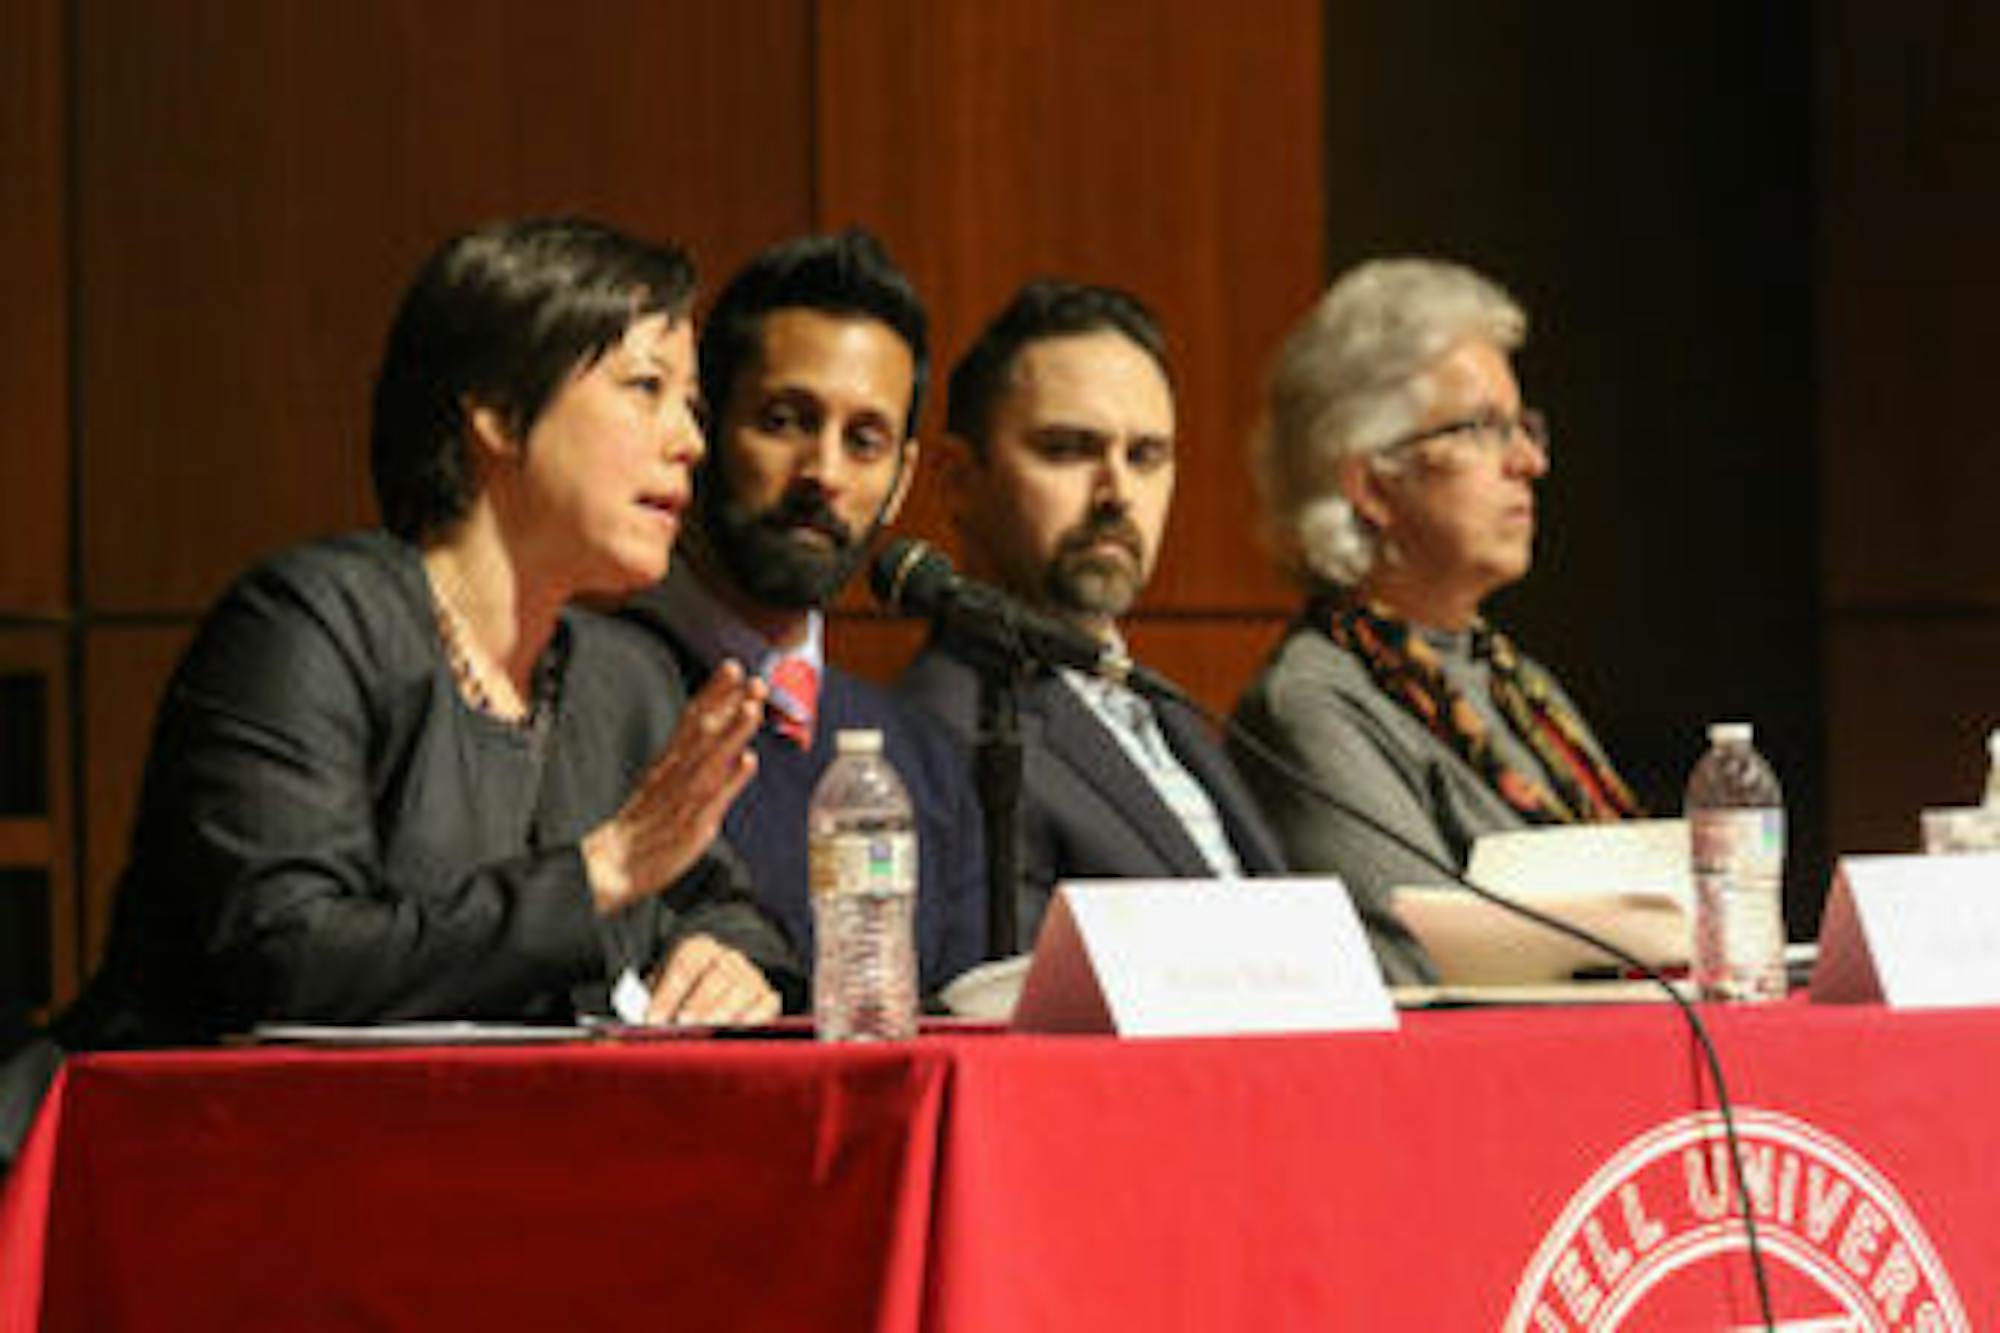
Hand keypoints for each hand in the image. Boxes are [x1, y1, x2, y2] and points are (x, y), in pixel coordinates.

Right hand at [583, 660, 764, 915]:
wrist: (616, 863)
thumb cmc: (644, 824)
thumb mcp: (664, 781)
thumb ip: (691, 758)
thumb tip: (720, 738)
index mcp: (668, 760)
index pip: (692, 718)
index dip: (713, 692)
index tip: (733, 667)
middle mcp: (676, 772)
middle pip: (704, 730)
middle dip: (729, 703)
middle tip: (754, 679)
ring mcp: (686, 796)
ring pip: (711, 757)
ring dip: (732, 732)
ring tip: (752, 708)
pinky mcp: (694, 823)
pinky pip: (715, 798)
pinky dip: (732, 779)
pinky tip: (749, 761)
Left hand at [646, 933, 781, 1025]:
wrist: (718, 990)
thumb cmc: (682, 997)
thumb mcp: (663, 991)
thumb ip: (653, 1004)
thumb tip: (640, 1028)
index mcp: (698, 949)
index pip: (684, 965)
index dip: (667, 993)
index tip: (652, 1020)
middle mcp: (728, 958)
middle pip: (715, 977)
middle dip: (697, 1004)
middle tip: (682, 1026)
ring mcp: (751, 977)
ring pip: (740, 991)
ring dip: (722, 1013)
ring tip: (706, 1034)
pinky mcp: (768, 997)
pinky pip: (765, 1006)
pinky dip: (752, 1020)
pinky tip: (735, 1034)